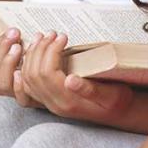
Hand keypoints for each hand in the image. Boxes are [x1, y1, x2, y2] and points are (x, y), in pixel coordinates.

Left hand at [17, 32, 135, 124]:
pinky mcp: (49, 99)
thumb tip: (70, 80)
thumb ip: (91, 90)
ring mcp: (49, 103)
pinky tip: (31, 55)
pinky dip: (26, 67)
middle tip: (52, 33)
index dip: (51, 51)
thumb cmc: (118, 102)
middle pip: (33, 73)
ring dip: (32, 55)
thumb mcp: (111, 95)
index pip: (47, 73)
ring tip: (42, 38)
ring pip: (27, 78)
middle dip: (40, 49)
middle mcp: (54, 104)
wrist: (120, 115)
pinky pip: (28, 84)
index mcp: (68, 102)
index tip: (63, 37)